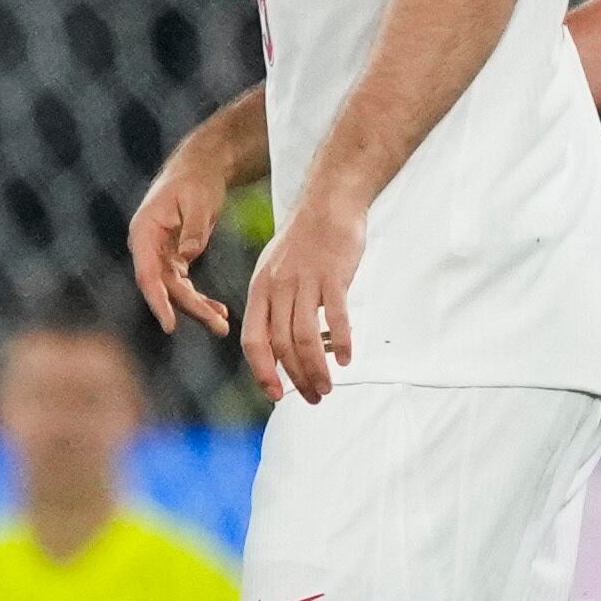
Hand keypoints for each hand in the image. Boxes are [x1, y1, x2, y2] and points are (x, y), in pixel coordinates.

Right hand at [126, 141, 231, 337]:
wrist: (200, 167)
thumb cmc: (196, 180)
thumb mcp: (197, 201)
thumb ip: (192, 230)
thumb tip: (188, 257)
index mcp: (144, 232)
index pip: (147, 274)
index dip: (158, 301)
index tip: (170, 325)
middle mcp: (147, 247)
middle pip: (164, 287)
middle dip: (190, 309)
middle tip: (218, 326)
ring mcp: (159, 254)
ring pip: (175, 290)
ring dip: (198, 308)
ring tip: (222, 325)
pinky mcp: (173, 258)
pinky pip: (185, 284)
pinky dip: (201, 298)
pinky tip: (219, 311)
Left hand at [237, 198, 365, 404]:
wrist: (327, 203)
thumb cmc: (303, 242)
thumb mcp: (275, 271)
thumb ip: (274, 306)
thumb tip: (279, 347)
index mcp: (260, 290)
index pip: (253, 340)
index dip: (262, 371)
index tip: (274, 393)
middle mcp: (278, 288)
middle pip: (282, 345)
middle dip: (295, 378)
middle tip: (312, 397)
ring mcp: (306, 282)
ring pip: (306, 337)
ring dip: (317, 368)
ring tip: (328, 387)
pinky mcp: (334, 276)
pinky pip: (336, 316)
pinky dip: (341, 341)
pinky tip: (347, 358)